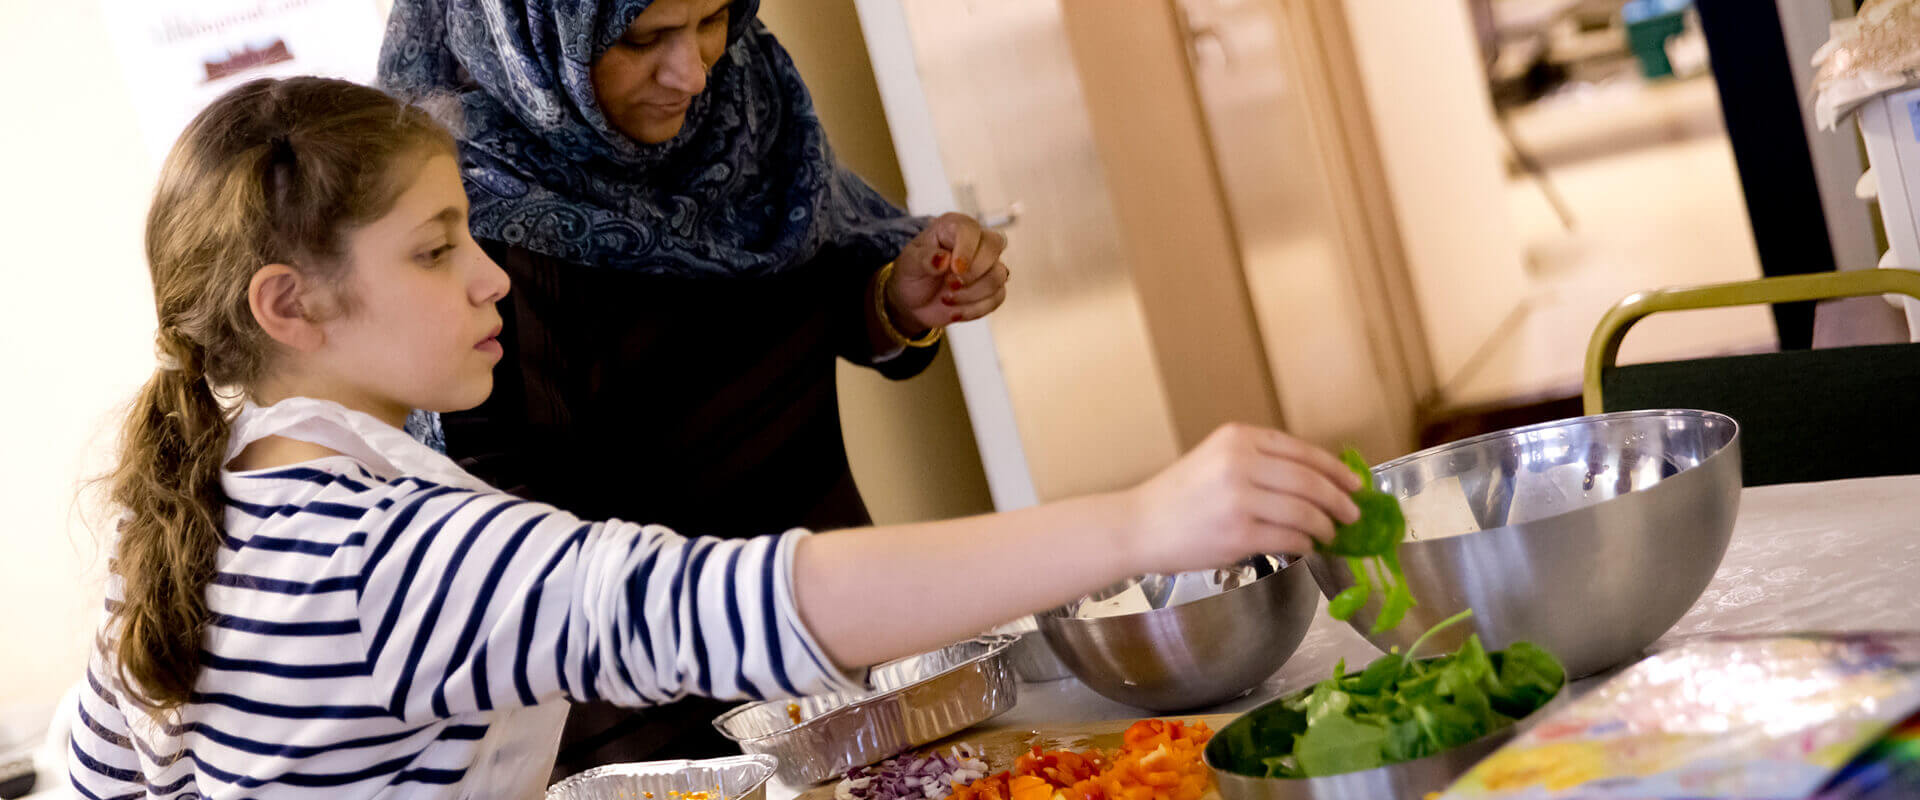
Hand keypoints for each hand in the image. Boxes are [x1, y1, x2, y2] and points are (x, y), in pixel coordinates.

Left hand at [886, 213, 1011, 333]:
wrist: (913, 300)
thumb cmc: (913, 273)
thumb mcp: (909, 263)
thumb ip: (924, 258)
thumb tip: (943, 259)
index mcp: (954, 227)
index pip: (971, 229)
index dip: (966, 249)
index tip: (954, 268)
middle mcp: (976, 242)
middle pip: (994, 246)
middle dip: (973, 272)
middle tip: (950, 284)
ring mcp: (987, 265)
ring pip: (998, 275)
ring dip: (972, 293)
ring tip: (946, 299)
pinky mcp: (992, 288)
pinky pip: (997, 298)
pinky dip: (974, 309)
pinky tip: (954, 312)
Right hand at [1120, 424, 1363, 574]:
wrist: (1138, 526)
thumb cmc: (1178, 497)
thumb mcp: (1216, 460)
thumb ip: (1259, 462)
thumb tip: (1318, 481)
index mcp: (1237, 438)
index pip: (1301, 450)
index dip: (1335, 469)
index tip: (1355, 483)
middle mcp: (1240, 462)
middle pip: (1310, 481)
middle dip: (1339, 500)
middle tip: (1353, 514)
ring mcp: (1239, 499)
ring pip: (1305, 511)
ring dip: (1325, 525)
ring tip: (1330, 533)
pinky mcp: (1238, 533)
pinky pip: (1289, 538)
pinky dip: (1305, 543)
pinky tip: (1307, 546)